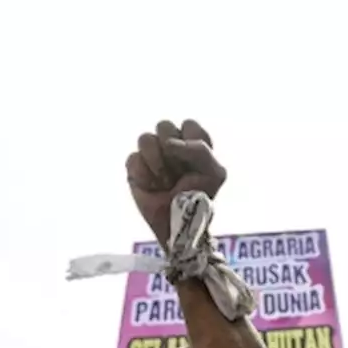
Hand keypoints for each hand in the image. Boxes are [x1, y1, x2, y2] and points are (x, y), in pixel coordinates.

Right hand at [126, 119, 226, 246]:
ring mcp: (151, 154)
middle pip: (164, 125)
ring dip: (158, 165)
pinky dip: (145, 176)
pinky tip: (152, 187)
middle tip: (178, 173)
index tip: (195, 165)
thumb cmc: (199, 197)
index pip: (189, 125)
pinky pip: (134, 159)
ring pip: (145, 138)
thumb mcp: (214, 174)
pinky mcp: (134, 167)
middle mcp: (171, 143)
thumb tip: (168, 144)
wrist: (178, 223)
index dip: (191, 143)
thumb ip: (200, 151)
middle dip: (172, 153)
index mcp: (192, 141)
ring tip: (165, 182)